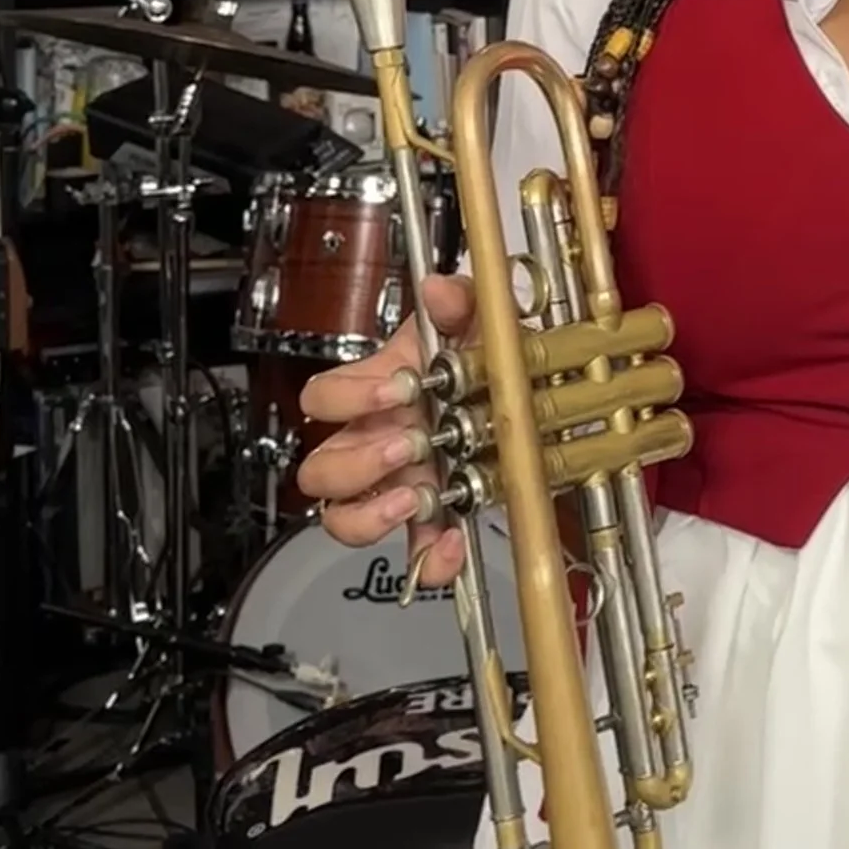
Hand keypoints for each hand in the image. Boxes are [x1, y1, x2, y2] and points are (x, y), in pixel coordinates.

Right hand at [296, 274, 475, 587]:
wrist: (528, 395)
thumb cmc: (485, 358)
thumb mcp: (481, 319)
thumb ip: (462, 299)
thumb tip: (439, 290)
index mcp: (378, 392)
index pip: (323, 398)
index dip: (349, 396)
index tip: (398, 389)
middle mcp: (375, 442)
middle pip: (319, 468)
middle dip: (359, 461)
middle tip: (408, 447)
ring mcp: (396, 484)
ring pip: (341, 517)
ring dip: (371, 514)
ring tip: (418, 498)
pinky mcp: (431, 519)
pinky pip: (413, 553)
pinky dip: (428, 558)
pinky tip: (453, 541)